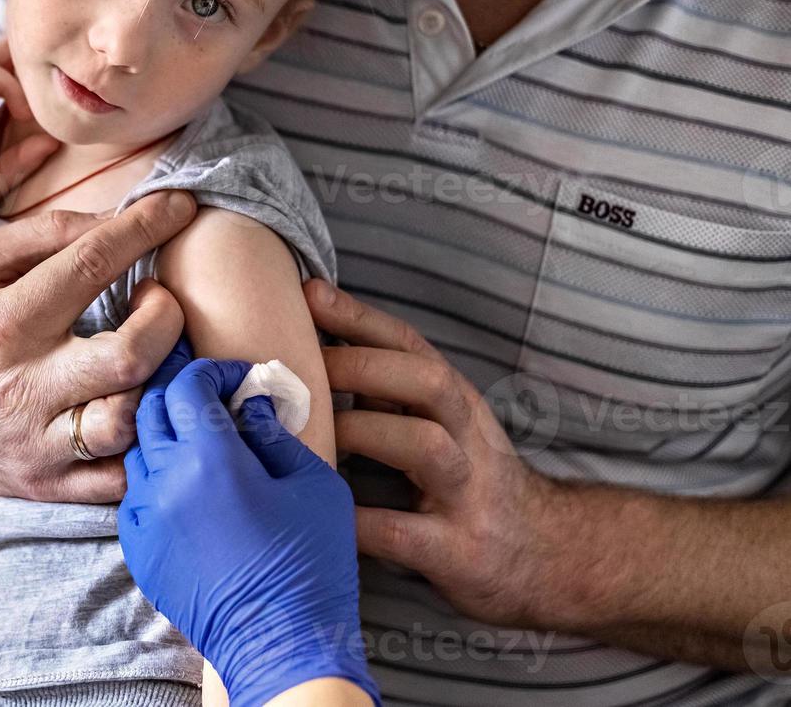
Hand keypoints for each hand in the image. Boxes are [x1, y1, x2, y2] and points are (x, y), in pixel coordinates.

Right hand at [0, 190, 198, 501]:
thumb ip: (40, 234)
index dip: (146, 227)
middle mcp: (22, 387)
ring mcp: (36, 444)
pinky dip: (145, 444)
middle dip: (166, 316)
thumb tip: (113, 218)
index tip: (180, 207)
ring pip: (130, 423)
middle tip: (158, 297)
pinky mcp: (44, 486)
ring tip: (151, 355)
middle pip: (130, 357)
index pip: (91, 264)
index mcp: (2, 322)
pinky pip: (119, 480)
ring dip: (160, 382)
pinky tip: (140, 406)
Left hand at [120, 349, 379, 706]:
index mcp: (211, 458)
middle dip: (181, 392)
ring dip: (165, 435)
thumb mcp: (313, 484)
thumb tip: (251, 405)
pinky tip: (185, 488)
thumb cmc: (310, 567)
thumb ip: (276, 434)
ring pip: (138, 450)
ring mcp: (146, 517)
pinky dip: (154, 479)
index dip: (213, 370)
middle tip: (210, 397)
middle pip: (152, 408)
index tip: (237, 378)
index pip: (188, 385)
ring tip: (200, 443)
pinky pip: (133, 496)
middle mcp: (167, 481)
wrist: (282, 645)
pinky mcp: (139, 550)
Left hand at [304, 279, 568, 630]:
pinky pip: (402, 532)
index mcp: (458, 404)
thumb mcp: (442, 427)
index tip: (309, 292)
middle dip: (362, 366)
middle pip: (428, 382)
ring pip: (425, 446)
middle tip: (300, 367)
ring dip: (363, 434)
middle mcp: (469, 439)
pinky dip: (355, 521)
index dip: (361, 316)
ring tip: (311, 439)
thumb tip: (310, 353)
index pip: (411, 346)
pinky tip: (317, 515)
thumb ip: (387, 395)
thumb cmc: (472, 484)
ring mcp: (468, 495)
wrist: (551, 559)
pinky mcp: (457, 552)